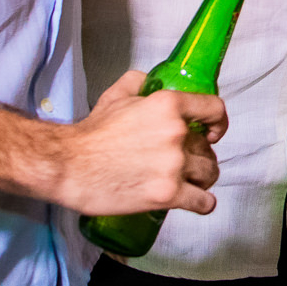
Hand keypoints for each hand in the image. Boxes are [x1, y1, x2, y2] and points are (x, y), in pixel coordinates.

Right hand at [55, 70, 225, 217]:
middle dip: (201, 156)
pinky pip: (202, 202)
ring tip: (193, 182)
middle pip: (208, 148)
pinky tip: (199, 202)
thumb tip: (150, 81)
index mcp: (168, 106)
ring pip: (209, 173)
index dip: (218, 122)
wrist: (68, 166)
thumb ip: (138, 82)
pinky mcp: (167, 194)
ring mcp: (173, 166)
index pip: (214, 109)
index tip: (213, 132)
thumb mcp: (115, 96)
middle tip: (188, 163)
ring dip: (204, 179)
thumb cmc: (90, 135)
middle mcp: (176, 133)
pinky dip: (203, 203)